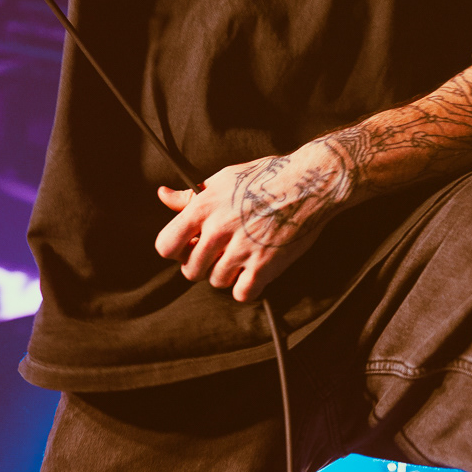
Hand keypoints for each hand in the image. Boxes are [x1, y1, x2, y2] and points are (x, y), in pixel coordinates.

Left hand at [154, 139, 351, 303]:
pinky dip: (246, 288)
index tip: (187, 247)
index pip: (166, 245)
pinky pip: (242, 293)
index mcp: (204, 207)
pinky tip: (253, 273)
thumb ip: (190, 195)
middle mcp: (219, 229)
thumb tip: (163, 194)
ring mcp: (242, 249)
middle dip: (201, 266)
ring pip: (216, 282)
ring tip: (238, 260)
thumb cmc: (265, 177)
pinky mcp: (265, 265)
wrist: (309, 183)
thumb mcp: (223, 179)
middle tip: (216, 256)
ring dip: (226, 276)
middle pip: (190, 270)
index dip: (175, 250)